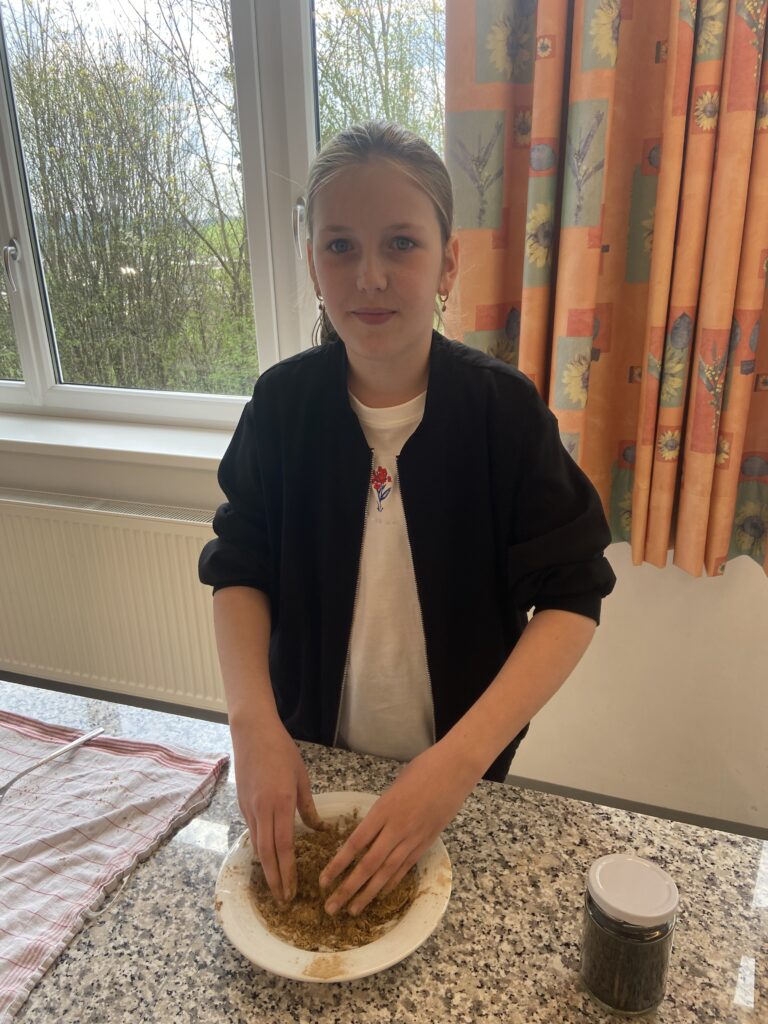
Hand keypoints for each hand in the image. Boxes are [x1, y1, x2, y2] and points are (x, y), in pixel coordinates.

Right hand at [231, 716, 325, 905]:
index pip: (284, 847)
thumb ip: (308, 806)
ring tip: (275, 886)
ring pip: (257, 846)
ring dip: (266, 868)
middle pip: (267, 854)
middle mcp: (262, 811)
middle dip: (274, 880)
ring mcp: (249, 809)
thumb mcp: (301, 777)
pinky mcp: (242, 805)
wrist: (252, 732)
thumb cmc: (282, 751)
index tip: (292, 891)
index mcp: (281, 803)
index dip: (288, 872)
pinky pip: (252, 833)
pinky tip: (266, 858)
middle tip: (282, 901)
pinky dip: (259, 849)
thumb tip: (317, 829)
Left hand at [319, 742, 479, 916]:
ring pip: (387, 872)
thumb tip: (370, 829)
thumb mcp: (393, 787)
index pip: (355, 844)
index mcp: (383, 810)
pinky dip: (392, 883)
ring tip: (353, 910)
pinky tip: (381, 895)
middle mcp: (397, 828)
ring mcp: (414, 838)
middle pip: (369, 865)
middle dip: (348, 888)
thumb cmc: (423, 769)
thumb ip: (381, 811)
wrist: (456, 770)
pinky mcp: (427, 842)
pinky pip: (406, 867)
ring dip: (368, 893)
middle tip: (331, 907)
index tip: (323, 881)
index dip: (338, 865)